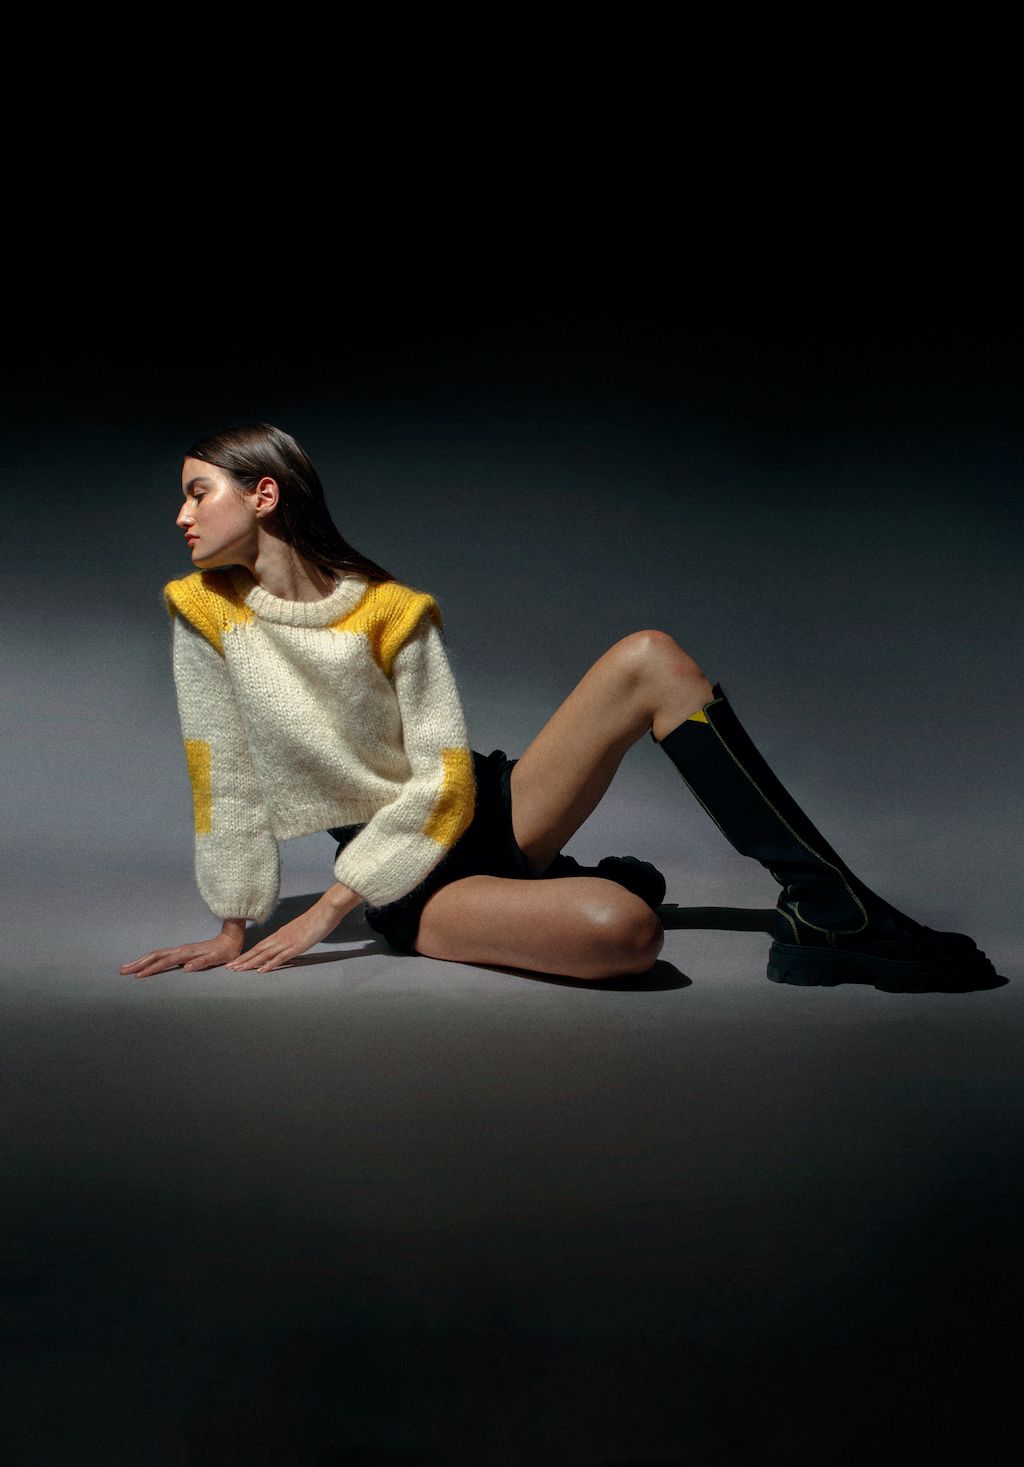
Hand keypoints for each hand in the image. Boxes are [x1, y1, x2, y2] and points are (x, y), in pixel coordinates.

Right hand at [121, 927, 243, 979]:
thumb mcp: (216, 958)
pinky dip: (150, 960)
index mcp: (186, 953)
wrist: (231, 940)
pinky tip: (145, 964)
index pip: (164, 962)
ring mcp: (181, 950)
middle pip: (154, 956)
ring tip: (127, 967)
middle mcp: (181, 950)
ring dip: (141, 960)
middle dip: (138, 963)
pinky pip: (162, 955)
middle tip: (122, 971)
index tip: (138, 976)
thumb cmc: (225, 952)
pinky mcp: (182, 952)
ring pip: (156, 954)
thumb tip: (186, 967)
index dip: (151, 969)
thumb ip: (201, 962)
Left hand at [225, 895, 353, 972]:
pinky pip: (279, 957)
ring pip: (264, 954)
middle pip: (257, 950)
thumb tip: (288, 943)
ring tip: (237, 970)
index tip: (236, 960)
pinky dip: (269, 964)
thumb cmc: (316, 919)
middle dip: (242, 959)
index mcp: (281, 933)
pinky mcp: (296, 946)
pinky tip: (260, 971)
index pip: (259, 945)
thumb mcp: (301, 929)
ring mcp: (287, 942)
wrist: (325, 910)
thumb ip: (292, 936)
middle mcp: (280, 937)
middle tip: (228, 967)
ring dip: (250, 963)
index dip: (247, 954)